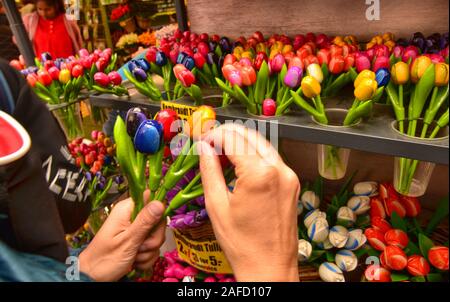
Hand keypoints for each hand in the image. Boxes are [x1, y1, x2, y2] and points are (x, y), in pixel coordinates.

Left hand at [79, 193, 165, 280]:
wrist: (94, 276)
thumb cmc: (104, 259)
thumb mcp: (127, 240)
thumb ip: (144, 222)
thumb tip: (159, 203)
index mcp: (127, 209)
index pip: (152, 199)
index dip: (158, 212)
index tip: (152, 227)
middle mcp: (132, 216)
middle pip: (158, 221)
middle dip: (153, 239)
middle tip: (140, 247)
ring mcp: (136, 229)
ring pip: (157, 236)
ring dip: (149, 250)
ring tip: (134, 255)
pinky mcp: (139, 241)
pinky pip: (153, 247)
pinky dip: (147, 257)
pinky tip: (136, 260)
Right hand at [198, 124, 299, 281]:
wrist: (270, 266)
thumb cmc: (243, 244)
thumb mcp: (217, 205)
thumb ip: (210, 171)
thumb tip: (204, 149)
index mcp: (260, 174)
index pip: (233, 139)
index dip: (214, 135)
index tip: (202, 140)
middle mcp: (279, 170)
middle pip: (250, 135)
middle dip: (228, 133)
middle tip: (210, 140)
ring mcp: (289, 176)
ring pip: (262, 144)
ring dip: (241, 142)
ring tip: (222, 151)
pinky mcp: (292, 183)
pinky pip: (271, 158)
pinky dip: (254, 154)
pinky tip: (239, 162)